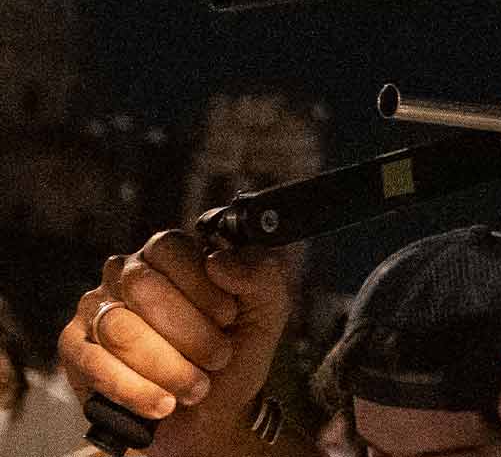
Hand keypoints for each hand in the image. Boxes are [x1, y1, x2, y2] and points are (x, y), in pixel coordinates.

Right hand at [57, 230, 297, 456]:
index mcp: (172, 256)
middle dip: (189, 332)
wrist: (213, 411)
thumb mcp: (266, 312)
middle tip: (217, 357)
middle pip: (142, 285)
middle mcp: (127, 274)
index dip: (202, 286)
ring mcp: (97, 308)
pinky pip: (95, 362)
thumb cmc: (235, 353)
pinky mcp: (76, 348)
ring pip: (120, 327)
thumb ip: (259, 276)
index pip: (170, 248)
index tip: (229, 318)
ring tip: (196, 387)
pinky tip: (163, 402)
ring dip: (168, 366)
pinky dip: (136, 389)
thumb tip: (220, 261)